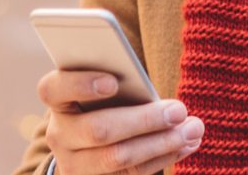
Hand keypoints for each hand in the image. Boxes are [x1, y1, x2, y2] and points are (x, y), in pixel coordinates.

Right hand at [37, 70, 203, 174]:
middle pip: (97, 130)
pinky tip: (187, 144)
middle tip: (179, 110)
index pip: (53, 89)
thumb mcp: (101, 90)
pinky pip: (132, 174)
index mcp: (58, 101)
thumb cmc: (102, 104)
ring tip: (193, 129)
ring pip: (118, 158)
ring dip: (161, 143)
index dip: (81, 84)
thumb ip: (117, 82)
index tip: (113, 82)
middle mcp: (60, 135)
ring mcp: (76, 165)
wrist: (86, 149)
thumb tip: (153, 94)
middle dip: (143, 120)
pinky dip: (164, 157)